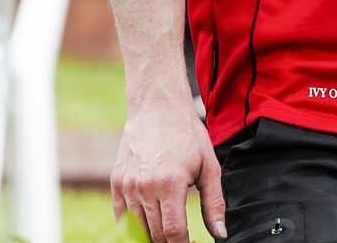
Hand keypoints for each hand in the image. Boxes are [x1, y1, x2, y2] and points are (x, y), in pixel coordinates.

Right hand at [111, 96, 226, 241]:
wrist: (157, 107)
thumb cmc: (187, 134)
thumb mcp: (209, 166)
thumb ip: (214, 203)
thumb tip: (220, 233)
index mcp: (170, 183)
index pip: (174, 232)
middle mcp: (145, 187)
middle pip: (156, 234)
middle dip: (170, 242)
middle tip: (182, 238)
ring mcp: (127, 185)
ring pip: (138, 229)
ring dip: (152, 235)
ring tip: (167, 232)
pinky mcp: (116, 182)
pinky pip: (121, 217)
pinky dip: (134, 226)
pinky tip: (149, 223)